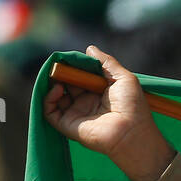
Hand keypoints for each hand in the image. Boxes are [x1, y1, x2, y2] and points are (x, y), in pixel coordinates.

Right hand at [43, 45, 175, 180]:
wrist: (131, 132)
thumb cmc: (132, 106)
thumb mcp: (124, 78)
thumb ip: (107, 63)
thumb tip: (89, 49)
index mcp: (99, 92)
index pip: (80, 76)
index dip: (74, 66)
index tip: (71, 58)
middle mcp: (86, 102)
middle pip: (67, 83)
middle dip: (62, 72)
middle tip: (62, 65)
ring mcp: (76, 113)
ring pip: (56, 95)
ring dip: (54, 83)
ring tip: (59, 76)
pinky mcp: (68, 125)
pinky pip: (49, 111)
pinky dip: (48, 98)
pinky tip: (58, 89)